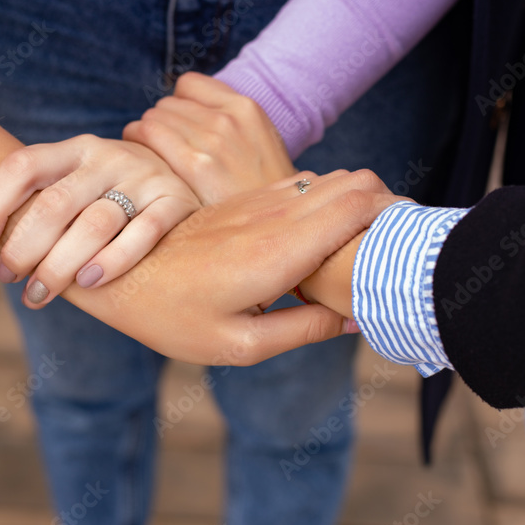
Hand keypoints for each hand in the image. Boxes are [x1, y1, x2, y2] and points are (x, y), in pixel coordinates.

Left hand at [0, 134, 200, 308]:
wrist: (191, 180)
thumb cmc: (116, 196)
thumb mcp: (82, 183)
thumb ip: (47, 202)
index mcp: (76, 149)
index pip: (23, 166)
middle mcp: (109, 157)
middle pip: (55, 203)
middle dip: (24, 247)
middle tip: (9, 278)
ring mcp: (145, 177)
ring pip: (95, 224)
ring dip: (60, 265)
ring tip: (39, 294)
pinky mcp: (177, 201)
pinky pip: (143, 234)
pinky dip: (113, 260)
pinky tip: (89, 282)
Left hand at [94, 170, 396, 365]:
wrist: (115, 273)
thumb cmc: (171, 316)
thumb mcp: (239, 345)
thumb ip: (304, 330)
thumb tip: (353, 319)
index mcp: (279, 250)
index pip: (359, 202)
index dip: (395, 214)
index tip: (409, 242)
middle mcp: (273, 215)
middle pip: (353, 182)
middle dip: (388, 205)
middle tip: (397, 244)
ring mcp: (257, 203)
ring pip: (329, 179)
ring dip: (358, 202)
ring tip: (367, 244)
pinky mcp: (243, 202)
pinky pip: (301, 187)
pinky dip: (328, 203)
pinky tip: (325, 237)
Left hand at [123, 72, 295, 204]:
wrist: (277, 227)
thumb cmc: (263, 192)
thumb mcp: (261, 144)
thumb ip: (230, 123)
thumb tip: (192, 114)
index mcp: (246, 108)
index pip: (189, 84)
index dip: (178, 106)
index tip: (177, 129)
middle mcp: (228, 118)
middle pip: (167, 104)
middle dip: (160, 127)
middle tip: (161, 154)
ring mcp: (211, 140)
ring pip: (152, 117)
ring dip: (145, 138)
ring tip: (151, 162)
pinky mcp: (193, 164)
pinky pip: (144, 134)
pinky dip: (136, 144)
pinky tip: (143, 166)